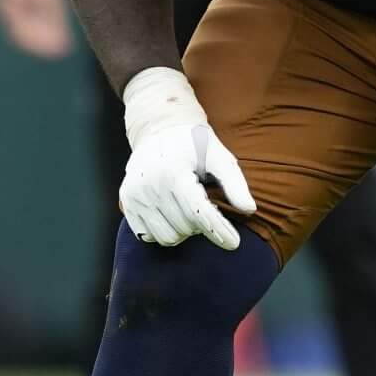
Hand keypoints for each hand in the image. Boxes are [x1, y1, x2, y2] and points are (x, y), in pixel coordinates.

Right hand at [118, 67, 255, 249]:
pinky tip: (171, 213)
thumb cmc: (195, 145)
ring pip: (168, 238)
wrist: (159, 131)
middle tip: (204, 205)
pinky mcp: (126, 204)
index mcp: (173, 172)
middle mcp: (150, 186)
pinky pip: (148, 236)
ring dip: (184, 231)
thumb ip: (234, 183)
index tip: (234, 244)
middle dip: (201, 224)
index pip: (199, 212)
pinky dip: (164, 231)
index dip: (219, 230)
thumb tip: (249, 209)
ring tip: (188, 210)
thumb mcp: (219, 157)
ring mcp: (135, 196)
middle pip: (186, 228)